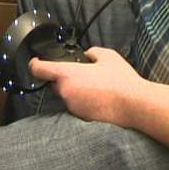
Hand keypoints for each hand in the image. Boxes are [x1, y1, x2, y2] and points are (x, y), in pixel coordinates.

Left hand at [29, 47, 148, 127]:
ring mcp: (72, 107)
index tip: (35, 62)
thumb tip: (88, 54)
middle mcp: (65, 92)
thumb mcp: (107, 56)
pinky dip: (83, 101)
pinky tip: (99, 97)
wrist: (133, 105)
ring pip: (67, 95)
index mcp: (67, 75)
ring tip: (95, 86)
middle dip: (64, 79)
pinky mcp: (81, 118)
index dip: (34, 64)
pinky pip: (76, 106)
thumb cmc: (120, 80)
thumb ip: (92, 52)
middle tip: (82, 74)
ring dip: (75, 90)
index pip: (39, 70)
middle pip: (55, 84)